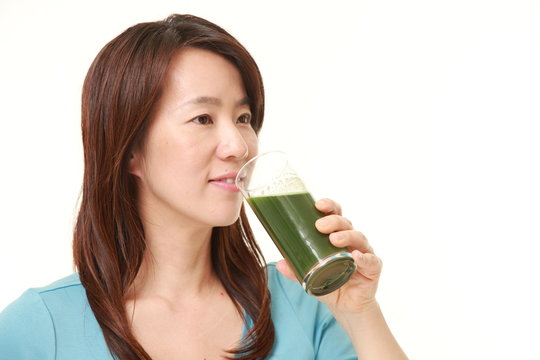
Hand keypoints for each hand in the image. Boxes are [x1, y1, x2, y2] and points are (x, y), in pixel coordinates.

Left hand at [276, 198, 382, 315]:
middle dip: (333, 221)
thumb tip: (279, 264)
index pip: (336, 215)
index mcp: (338, 236)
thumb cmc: (330, 284)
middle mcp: (352, 241)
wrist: (347, 307)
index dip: (329, 206)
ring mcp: (364, 252)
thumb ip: (296, 270)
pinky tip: (356, 256)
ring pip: (359, 237)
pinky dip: (364, 258)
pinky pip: (371, 260)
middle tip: (319, 225)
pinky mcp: (374, 268)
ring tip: (334, 239)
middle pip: (346, 223)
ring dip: (347, 236)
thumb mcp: (310, 278)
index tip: (318, 204)